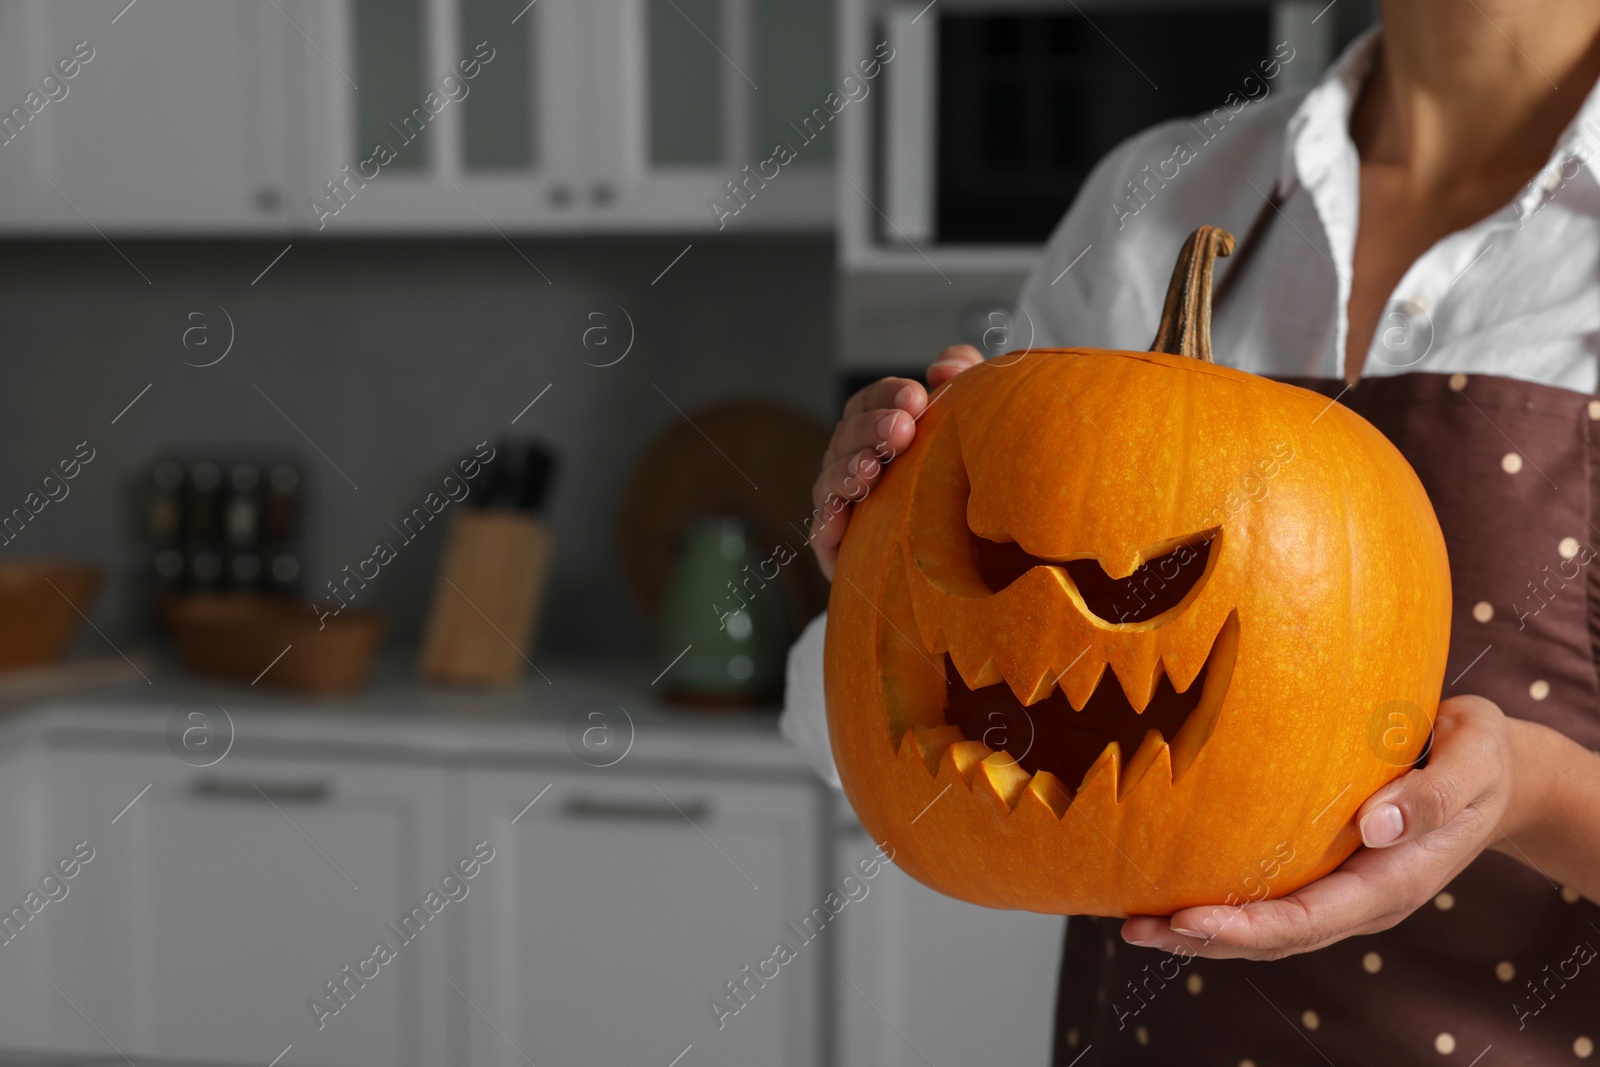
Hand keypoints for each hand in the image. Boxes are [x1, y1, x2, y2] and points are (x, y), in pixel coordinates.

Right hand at [809, 344, 985, 578]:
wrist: (965, 558)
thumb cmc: (960, 478)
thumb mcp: (969, 422)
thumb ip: (964, 378)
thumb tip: (944, 365)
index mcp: (877, 428)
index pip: (870, 402)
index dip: (886, 396)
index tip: (917, 397)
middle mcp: (853, 461)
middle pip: (847, 436)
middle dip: (870, 429)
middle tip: (901, 430)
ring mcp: (842, 503)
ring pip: (829, 480)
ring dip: (847, 472)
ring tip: (872, 470)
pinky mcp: (837, 549)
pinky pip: (822, 533)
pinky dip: (827, 522)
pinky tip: (841, 516)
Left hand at [1121, 695, 1520, 960]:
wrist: (1498, 772)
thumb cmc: (1481, 757)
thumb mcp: (1473, 763)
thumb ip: (1430, 795)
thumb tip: (1375, 826)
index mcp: (1394, 881)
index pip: (1310, 919)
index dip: (1247, 927)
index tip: (1188, 920)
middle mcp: (1361, 896)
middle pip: (1275, 937)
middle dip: (1204, 939)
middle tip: (1135, 930)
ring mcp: (1342, 886)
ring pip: (1265, 925)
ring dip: (1198, 930)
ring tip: (1131, 923)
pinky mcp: (1325, 866)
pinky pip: (1268, 894)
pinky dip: (1217, 898)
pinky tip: (1166, 884)